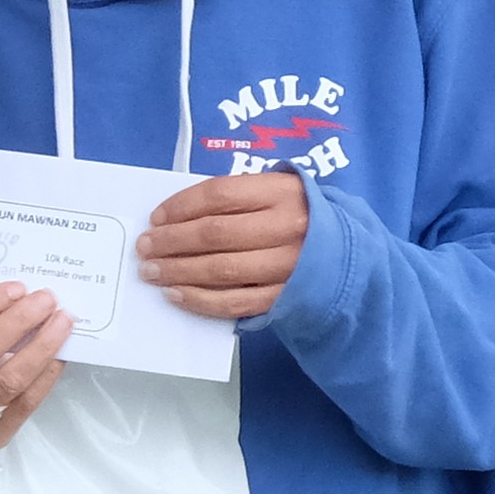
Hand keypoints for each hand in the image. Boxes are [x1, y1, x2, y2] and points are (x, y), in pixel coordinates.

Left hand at [137, 165, 310, 316]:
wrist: (350, 256)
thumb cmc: (299, 217)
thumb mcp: (278, 191)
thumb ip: (239, 196)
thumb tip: (179, 214)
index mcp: (282, 192)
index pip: (220, 195)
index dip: (180, 207)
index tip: (155, 218)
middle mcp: (287, 227)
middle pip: (215, 234)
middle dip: (171, 242)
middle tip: (144, 248)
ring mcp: (287, 266)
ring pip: (221, 270)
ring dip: (178, 271)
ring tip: (151, 272)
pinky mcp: (284, 298)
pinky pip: (234, 302)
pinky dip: (200, 300)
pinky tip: (175, 294)